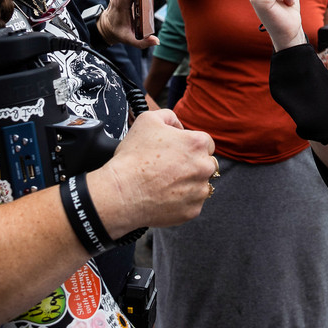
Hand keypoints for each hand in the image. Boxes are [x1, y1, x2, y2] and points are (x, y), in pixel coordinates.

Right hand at [90, 109, 216, 232]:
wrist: (121, 192)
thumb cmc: (133, 157)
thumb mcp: (147, 120)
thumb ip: (169, 117)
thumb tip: (178, 125)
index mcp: (198, 144)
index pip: (206, 143)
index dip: (190, 146)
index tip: (176, 153)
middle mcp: (205, 167)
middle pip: (206, 164)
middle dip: (192, 165)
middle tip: (170, 169)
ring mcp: (200, 190)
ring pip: (201, 185)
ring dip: (188, 183)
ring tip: (165, 184)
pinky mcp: (193, 210)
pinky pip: (192, 203)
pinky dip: (181, 202)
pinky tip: (164, 197)